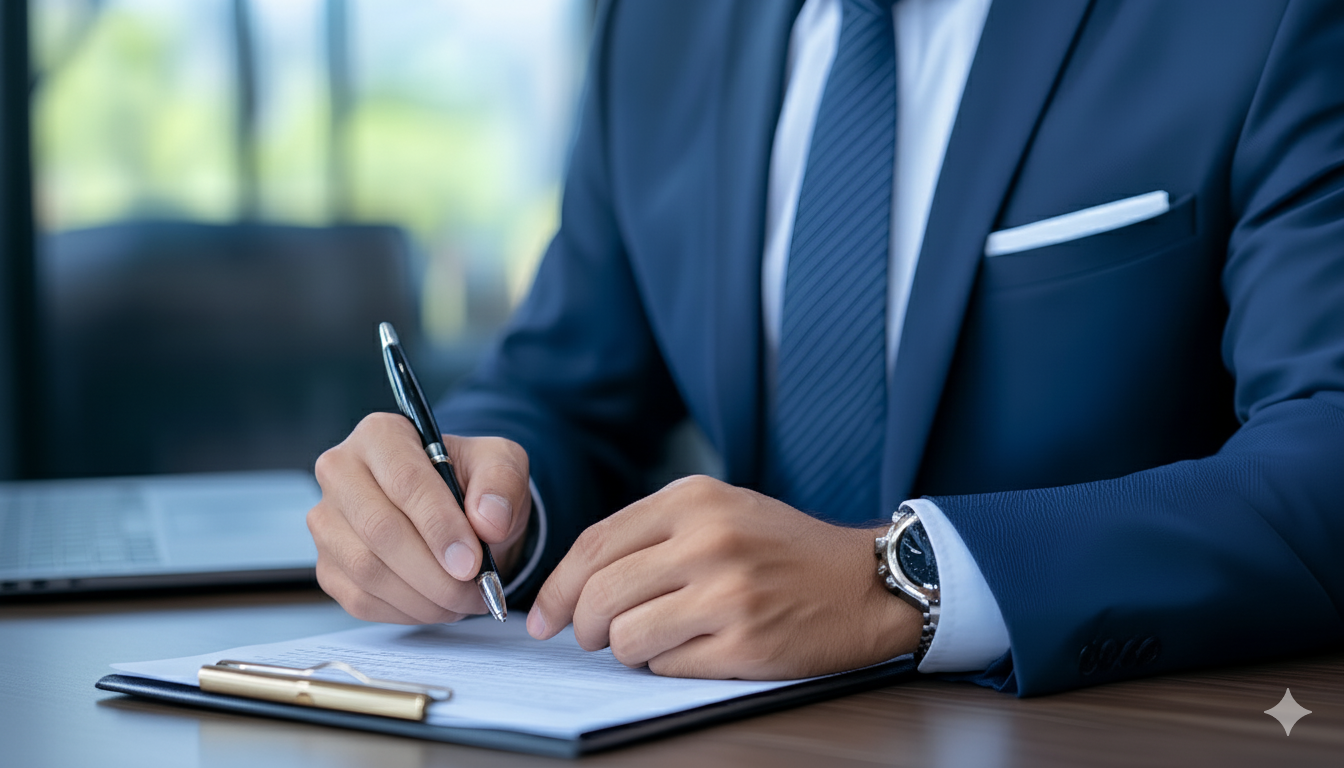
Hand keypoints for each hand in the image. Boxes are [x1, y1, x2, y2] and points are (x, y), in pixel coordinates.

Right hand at [308, 413, 531, 623]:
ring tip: (464, 599)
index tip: (472, 562)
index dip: (440, 526)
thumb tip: (488, 520)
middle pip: (380, 529)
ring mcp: (327, 522)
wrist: (457, 514)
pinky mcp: (329, 566)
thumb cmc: (473, 483)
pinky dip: (407, 611)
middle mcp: (341, 472)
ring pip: (367, 570)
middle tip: (475, 589)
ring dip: (424, 596)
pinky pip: (361, 599)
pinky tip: (437, 603)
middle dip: (435, 571)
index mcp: (380, 435)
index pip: (404, 482)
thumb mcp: (502, 464)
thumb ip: (501, 482)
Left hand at [526, 475, 919, 678]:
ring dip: (626, 649)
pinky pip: (666, 666)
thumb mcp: (719, 511)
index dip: (558, 587)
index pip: (594, 544)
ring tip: (652, 641)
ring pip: (625, 637)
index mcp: (693, 499)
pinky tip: (692, 649)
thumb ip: (652, 533)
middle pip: (600, 594)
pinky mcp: (745, 641)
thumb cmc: (784, 549)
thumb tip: (578, 583)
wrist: (863, 583)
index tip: (545, 615)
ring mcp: (727, 592)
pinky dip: (666, 665)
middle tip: (591, 638)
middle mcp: (708, 540)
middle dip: (583, 627)